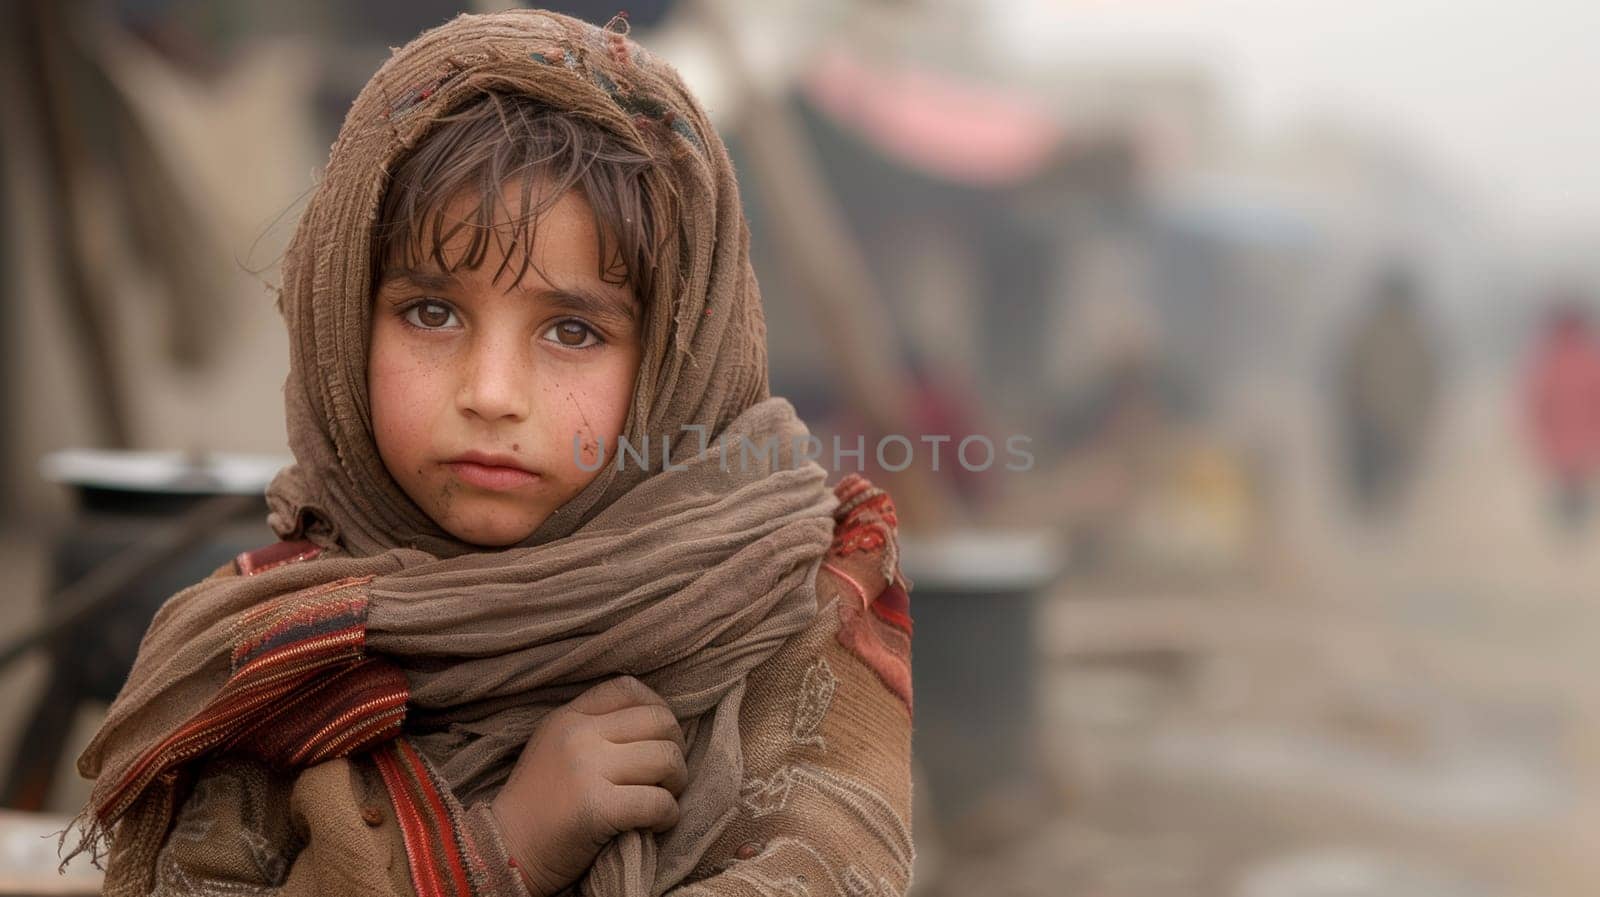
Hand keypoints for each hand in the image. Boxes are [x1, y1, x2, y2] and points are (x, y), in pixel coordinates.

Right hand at [490, 676, 686, 896]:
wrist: (504, 850)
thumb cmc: (538, 804)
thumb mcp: (556, 746)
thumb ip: (596, 727)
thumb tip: (659, 722)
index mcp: (568, 716)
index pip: (628, 688)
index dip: (657, 708)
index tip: (660, 738)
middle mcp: (577, 735)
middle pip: (659, 721)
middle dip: (676, 749)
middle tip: (667, 777)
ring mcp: (586, 770)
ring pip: (666, 759)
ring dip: (676, 784)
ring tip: (662, 800)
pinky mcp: (597, 808)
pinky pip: (658, 803)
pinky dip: (668, 816)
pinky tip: (655, 825)